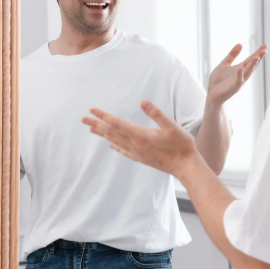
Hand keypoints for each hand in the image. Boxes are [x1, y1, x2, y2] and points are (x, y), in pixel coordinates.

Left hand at [81, 101, 199, 176]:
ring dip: (103, 134)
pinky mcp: (141, 158)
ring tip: (92, 129)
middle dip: (97, 124)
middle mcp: (135, 144)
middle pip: (112, 133)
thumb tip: (143, 102)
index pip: (117, 123)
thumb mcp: (172, 126)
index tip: (92, 110)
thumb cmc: (181, 145)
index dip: (104, 116)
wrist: (185, 166)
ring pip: (115, 141)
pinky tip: (111, 145)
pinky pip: (124, 151)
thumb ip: (157, 114)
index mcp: (140, 135)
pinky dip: (116, 147)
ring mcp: (137, 153)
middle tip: (83, 119)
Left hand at [207, 44, 267, 105]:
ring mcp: (238, 82)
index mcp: (240, 68)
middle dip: (258, 58)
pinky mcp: (233, 88)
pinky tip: (240, 68)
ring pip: (247, 73)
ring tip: (257, 57)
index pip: (251, 59)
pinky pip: (238, 81)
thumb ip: (232, 55)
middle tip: (265, 50)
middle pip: (251, 65)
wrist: (212, 94)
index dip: (258, 52)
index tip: (265, 45)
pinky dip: (240, 75)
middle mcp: (241, 74)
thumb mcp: (225, 64)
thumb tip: (241, 44)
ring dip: (252, 65)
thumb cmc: (218, 80)